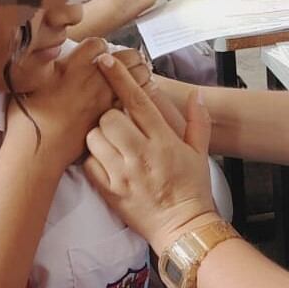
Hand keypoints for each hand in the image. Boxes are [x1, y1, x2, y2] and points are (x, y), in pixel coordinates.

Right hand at [9, 41, 152, 164]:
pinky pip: (136, 100)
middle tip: (124, 62)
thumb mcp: (27, 79)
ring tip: (134, 77)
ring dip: (137, 73)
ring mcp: (105, 98)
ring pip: (137, 75)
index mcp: (74, 65)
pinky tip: (132, 99)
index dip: (99, 48)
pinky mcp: (112, 117)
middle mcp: (94, 79)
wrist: (38, 149)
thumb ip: (41, 62)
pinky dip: (139, 96)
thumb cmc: (29, 116)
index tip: (97, 54)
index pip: (98, 43)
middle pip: (125, 56)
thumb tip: (47, 52)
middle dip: (127, 57)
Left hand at [83, 55, 217, 253]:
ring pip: (94, 138)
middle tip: (119, 123)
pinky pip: (88, 164)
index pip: (137, 101)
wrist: (183, 227)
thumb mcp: (200, 153)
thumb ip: (197, 121)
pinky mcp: (109, 191)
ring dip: (99, 136)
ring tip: (112, 144)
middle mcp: (141, 154)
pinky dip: (93, 158)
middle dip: (110, 114)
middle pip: (109, 117)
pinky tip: (106, 161)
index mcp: (163, 140)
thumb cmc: (192, 188)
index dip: (119, 77)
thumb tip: (196, 95)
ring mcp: (122, 174)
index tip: (105, 60)